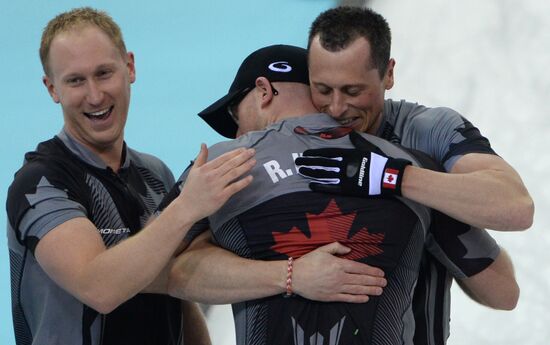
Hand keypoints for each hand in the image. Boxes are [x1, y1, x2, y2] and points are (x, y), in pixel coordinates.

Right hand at [179, 144, 254, 220]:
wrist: (187, 207)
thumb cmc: (191, 189)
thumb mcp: (194, 170)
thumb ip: (201, 157)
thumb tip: (203, 144)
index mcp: (206, 168)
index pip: (224, 158)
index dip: (235, 153)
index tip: (244, 149)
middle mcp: (212, 176)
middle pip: (231, 164)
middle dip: (243, 157)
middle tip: (252, 152)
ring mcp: (217, 186)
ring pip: (234, 174)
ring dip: (245, 167)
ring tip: (253, 161)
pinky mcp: (221, 197)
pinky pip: (234, 187)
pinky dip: (243, 182)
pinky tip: (250, 177)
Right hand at [292, 242, 386, 302]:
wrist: (294, 277)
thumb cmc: (307, 262)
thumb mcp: (321, 250)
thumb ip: (336, 247)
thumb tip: (349, 250)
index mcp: (338, 265)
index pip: (360, 268)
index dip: (372, 271)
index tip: (380, 273)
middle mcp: (340, 277)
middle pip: (361, 279)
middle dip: (375, 281)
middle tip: (385, 283)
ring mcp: (336, 288)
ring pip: (357, 289)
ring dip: (370, 290)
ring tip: (380, 291)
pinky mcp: (331, 297)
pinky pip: (348, 298)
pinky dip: (358, 299)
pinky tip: (366, 298)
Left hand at [295, 131, 409, 196]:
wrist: (389, 176)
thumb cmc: (379, 161)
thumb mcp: (368, 147)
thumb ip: (358, 140)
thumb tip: (351, 132)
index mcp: (348, 154)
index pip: (327, 153)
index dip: (315, 153)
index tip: (305, 153)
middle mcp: (344, 165)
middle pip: (322, 163)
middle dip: (308, 162)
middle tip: (297, 162)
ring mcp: (345, 177)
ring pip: (324, 174)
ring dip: (311, 173)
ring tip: (301, 171)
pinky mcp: (348, 189)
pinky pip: (331, 187)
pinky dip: (320, 186)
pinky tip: (310, 185)